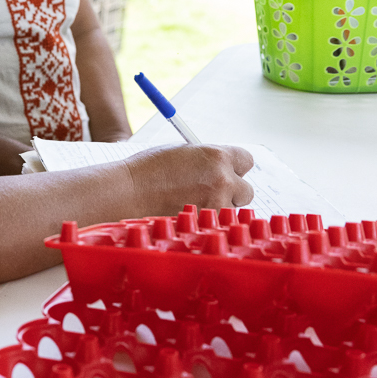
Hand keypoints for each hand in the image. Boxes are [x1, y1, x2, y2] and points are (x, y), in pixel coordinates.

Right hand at [124, 144, 254, 215]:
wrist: (129, 192)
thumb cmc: (148, 170)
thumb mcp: (182, 152)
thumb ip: (206, 159)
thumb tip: (219, 166)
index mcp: (217, 156)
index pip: (247, 160)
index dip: (236, 168)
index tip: (228, 172)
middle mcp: (223, 179)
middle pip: (246, 190)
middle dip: (232, 192)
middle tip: (210, 192)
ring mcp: (217, 203)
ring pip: (232, 211)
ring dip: (218, 209)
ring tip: (191, 205)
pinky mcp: (208, 224)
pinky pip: (216, 224)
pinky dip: (205, 222)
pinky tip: (185, 214)